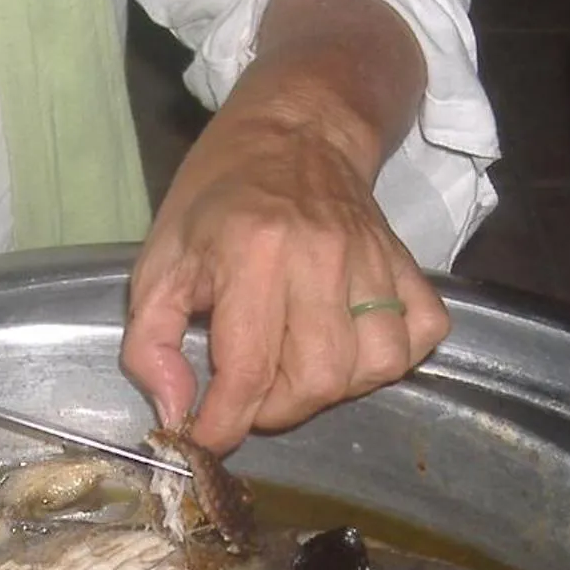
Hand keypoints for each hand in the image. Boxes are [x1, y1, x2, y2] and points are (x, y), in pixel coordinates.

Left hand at [123, 103, 447, 452]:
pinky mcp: (409, 262)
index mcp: (252, 252)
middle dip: (277, 409)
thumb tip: (175, 412)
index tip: (207, 439)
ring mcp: (373, 258)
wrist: (296, 130)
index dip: (224, 424)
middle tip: (251, 393)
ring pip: (373, 367)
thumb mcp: (159, 259)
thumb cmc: (218, 197)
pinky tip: (350, 347)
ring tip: (297, 369)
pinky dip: (389, 358)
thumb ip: (151, 342)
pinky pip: (418, 336)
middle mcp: (321, 256)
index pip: (247, 369)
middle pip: (318, 380)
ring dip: (332, 389)